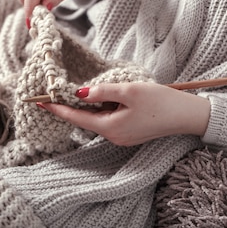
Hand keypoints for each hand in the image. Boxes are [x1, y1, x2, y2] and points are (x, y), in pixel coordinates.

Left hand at [38, 82, 210, 145]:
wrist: (186, 116)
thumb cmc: (161, 102)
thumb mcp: (129, 91)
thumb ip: (103, 92)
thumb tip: (80, 93)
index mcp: (110, 128)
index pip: (75, 118)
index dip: (56, 109)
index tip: (39, 102)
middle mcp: (113, 136)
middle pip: (85, 120)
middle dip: (70, 106)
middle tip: (55, 91)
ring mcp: (122, 136)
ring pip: (97, 119)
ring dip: (88, 107)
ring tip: (78, 91)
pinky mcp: (130, 132)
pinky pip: (109, 120)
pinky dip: (102, 109)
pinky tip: (104, 98)